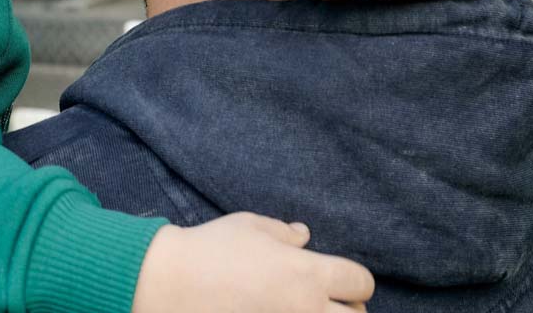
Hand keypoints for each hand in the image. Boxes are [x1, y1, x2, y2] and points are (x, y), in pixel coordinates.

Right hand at [132, 214, 373, 312]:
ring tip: (305, 310)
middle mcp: (306, 308)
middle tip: (328, 302)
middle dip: (350, 309)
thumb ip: (284, 233)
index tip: (341, 278)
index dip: (355, 279)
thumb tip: (304, 235)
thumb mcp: (250, 226)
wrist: (172, 285)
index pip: (360, 282)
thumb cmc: (211, 248)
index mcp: (306, 272)